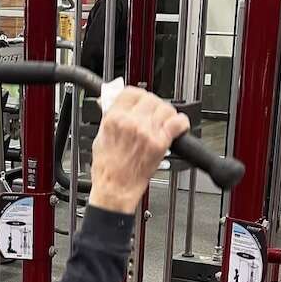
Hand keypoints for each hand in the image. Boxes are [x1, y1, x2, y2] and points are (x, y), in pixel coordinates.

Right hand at [89, 86, 189, 213]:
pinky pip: (177, 123)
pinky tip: (177, 127)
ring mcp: (147, 132)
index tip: (140, 100)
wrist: (115, 189)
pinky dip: (180, 123)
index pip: (131, 92)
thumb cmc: (107, 169)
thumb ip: (109, 117)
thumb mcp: (100, 137)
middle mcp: (131, 122)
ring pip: (165, 108)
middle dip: (152, 105)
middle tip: (152, 113)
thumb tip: (111, 104)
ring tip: (163, 121)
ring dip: (166, 113)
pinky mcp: (160, 143)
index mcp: (114, 118)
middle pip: (150, 98)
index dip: (137, 95)